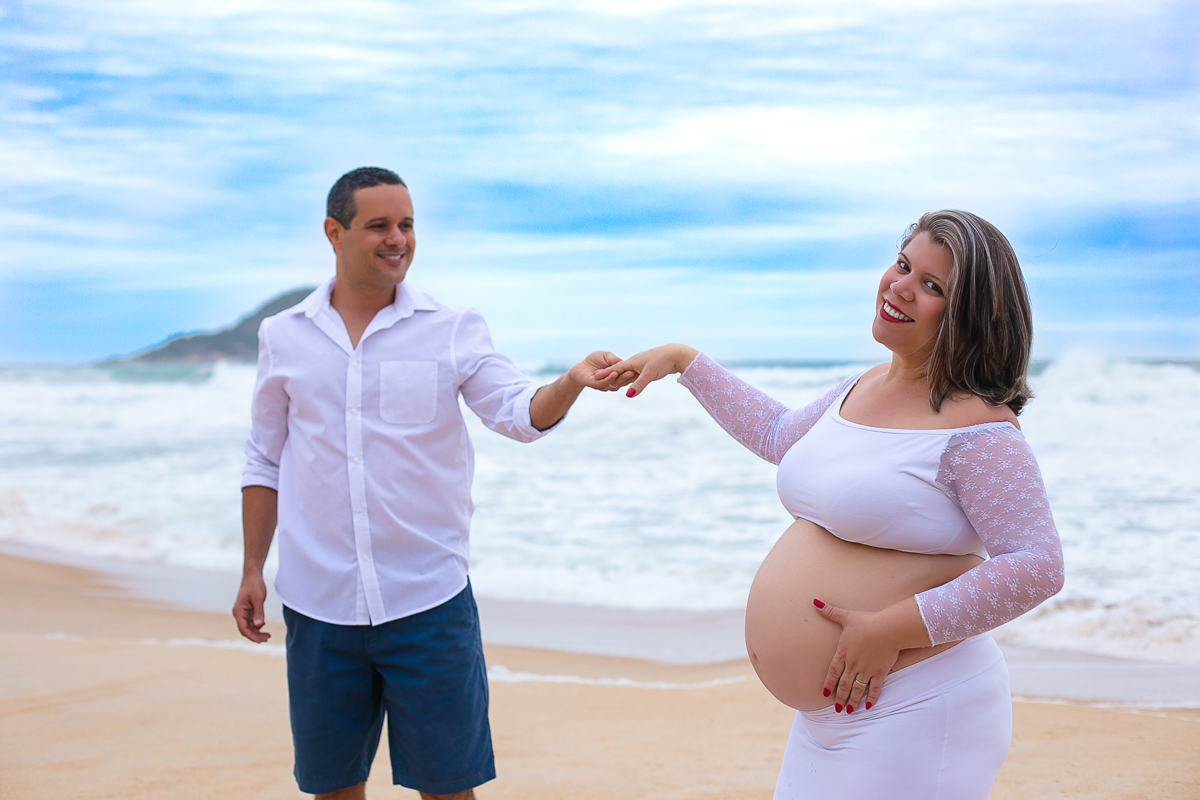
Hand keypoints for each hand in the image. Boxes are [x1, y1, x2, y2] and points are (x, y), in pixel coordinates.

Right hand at [233, 573, 270, 642]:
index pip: (243, 628)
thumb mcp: (258, 598)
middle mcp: (239, 613)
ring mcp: (243, 612)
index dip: (251, 636)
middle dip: (255, 636)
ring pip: (249, 627)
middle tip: (267, 638)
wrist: (253, 575)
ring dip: (257, 632)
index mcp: (238, 611)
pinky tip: (264, 626)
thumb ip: (259, 612)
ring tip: (268, 636)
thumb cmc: (254, 585)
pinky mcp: (248, 610)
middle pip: (246, 629)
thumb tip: (259, 625)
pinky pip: (252, 622)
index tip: (260, 640)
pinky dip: (257, 626)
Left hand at [568, 351, 636, 391]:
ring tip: (629, 372)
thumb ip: (612, 358)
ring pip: (615, 382)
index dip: (633, 373)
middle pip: (622, 380)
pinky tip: (614, 373)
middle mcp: (611, 381)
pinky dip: (609, 378)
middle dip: (630, 376)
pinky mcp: (595, 384)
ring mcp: (604, 384)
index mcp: (616, 375)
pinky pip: (604, 383)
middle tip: (637, 371)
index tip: (641, 368)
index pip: (626, 375)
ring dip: (622, 377)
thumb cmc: (594, 360)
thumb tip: (621, 360)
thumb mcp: (605, 356)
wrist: (580, 367)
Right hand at [593, 344, 698, 396]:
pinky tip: (631, 377)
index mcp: (632, 361)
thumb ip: (638, 385)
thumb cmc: (662, 361)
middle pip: (619, 369)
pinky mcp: (649, 365)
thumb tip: (628, 395)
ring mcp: (642, 362)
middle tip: (597, 378)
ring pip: (627, 370)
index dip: (605, 373)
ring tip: (610, 379)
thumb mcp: (649, 374)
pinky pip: (636, 371)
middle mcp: (635, 360)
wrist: (676, 353)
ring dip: (619, 375)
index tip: (594, 377)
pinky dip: (630, 375)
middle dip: (608, 373)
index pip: (615, 369)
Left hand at [813, 598, 904, 712]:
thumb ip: (829, 611)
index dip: (829, 683)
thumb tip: (814, 601)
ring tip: (849, 711)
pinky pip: (874, 688)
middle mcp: (853, 664)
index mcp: (843, 653)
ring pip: (857, 689)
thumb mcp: (846, 616)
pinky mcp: (879, 672)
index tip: (825, 694)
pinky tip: (868, 706)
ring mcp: (866, 670)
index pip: (833, 672)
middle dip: (840, 698)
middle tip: (837, 709)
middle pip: (844, 684)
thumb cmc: (867, 621)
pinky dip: (871, 698)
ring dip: (852, 701)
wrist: (888, 628)